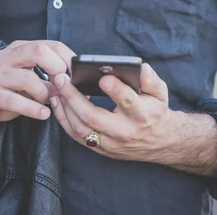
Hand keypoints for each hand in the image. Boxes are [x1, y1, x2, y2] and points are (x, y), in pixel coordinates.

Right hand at [0, 40, 75, 131]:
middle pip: (38, 51)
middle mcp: (7, 57)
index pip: (49, 44)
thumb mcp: (27, 81)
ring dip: (45, 94)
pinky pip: (14, 100)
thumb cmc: (4, 92)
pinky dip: (33, 109)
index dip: (67, 58)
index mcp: (19, 49)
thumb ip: (47, 79)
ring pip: (28, 78)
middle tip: (64, 86)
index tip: (78, 74)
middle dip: (57, 67)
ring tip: (50, 103)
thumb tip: (74, 85)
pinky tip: (42, 114)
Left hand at [49, 63, 172, 161]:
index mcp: (142, 114)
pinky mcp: (102, 149)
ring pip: (81, 129)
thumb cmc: (155, 110)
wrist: (160, 142)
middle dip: (73, 97)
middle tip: (62, 78)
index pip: (128, 101)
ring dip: (65, 107)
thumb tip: (140, 68)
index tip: (103, 77)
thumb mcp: (160, 92)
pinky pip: (78, 137)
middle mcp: (125, 131)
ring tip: (56, 87)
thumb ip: (151, 79)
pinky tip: (57, 102)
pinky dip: (64, 119)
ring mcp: (111, 143)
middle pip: (94, 117)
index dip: (115, 89)